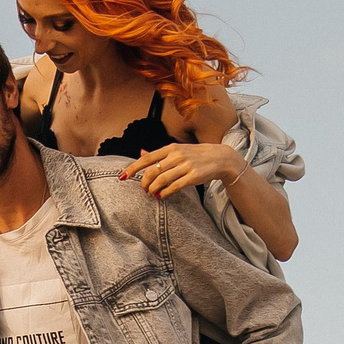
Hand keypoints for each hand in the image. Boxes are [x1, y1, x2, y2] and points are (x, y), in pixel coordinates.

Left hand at [120, 141, 243, 198]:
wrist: (221, 158)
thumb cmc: (196, 155)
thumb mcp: (178, 150)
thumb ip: (159, 154)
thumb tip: (141, 152)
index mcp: (170, 148)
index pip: (146, 159)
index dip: (132, 168)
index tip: (122, 177)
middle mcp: (177, 155)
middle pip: (152, 171)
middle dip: (144, 183)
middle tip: (144, 189)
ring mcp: (185, 165)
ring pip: (161, 180)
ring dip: (153, 189)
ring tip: (152, 193)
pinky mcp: (193, 176)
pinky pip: (173, 187)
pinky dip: (164, 193)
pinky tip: (161, 196)